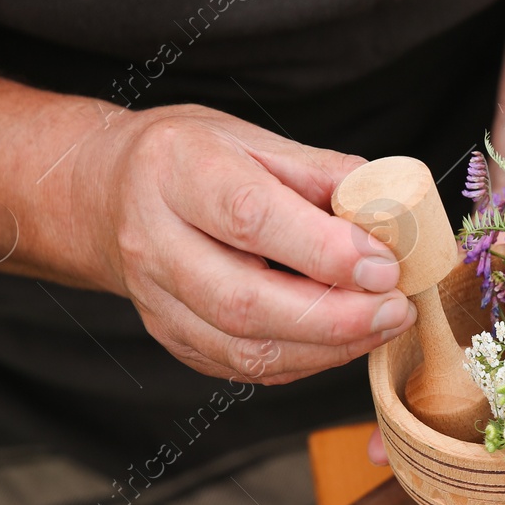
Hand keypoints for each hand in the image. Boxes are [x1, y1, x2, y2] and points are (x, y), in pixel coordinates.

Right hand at [75, 105, 415, 383]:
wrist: (108, 195)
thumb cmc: (190, 160)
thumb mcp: (249, 137)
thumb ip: (319, 172)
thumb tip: (388, 208)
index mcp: (176, 171)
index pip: (251, 219)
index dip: (325, 250)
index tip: (384, 263)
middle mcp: (155, 240)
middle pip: (246, 301)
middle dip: (335, 316)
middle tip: (395, 308)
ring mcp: (157, 299)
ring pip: (246, 348)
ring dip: (328, 347)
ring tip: (383, 325)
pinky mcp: (173, 338)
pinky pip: (244, 367)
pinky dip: (305, 361)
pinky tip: (343, 340)